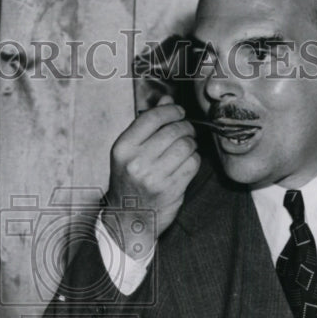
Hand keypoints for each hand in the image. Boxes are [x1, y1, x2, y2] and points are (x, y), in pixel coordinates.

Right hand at [103, 95, 198, 258]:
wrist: (128, 218)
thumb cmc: (129, 181)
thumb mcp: (129, 152)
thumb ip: (147, 124)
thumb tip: (166, 99)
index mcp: (123, 148)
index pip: (153, 117)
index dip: (171, 110)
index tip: (179, 112)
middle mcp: (136, 162)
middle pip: (174, 130)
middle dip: (185, 127)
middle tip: (186, 131)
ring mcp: (154, 177)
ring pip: (186, 146)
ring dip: (191, 144)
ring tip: (186, 148)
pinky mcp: (171, 190)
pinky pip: (193, 163)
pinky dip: (194, 160)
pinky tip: (186, 163)